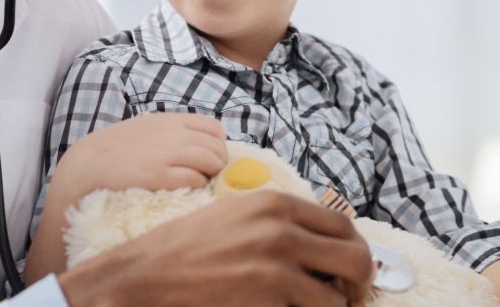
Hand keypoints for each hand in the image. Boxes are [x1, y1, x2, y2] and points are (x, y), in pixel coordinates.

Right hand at [25, 113, 226, 283]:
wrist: (88, 164)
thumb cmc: (117, 149)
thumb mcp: (146, 128)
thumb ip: (171, 132)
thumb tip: (200, 144)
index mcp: (169, 120)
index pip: (213, 127)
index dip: (219, 144)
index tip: (213, 157)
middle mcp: (171, 133)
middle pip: (216, 146)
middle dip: (219, 162)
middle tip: (212, 176)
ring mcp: (165, 153)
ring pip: (210, 161)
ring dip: (212, 175)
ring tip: (203, 183)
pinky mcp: (157, 175)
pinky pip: (193, 178)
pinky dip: (198, 184)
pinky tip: (189, 188)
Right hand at [57, 190, 375, 306]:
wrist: (142, 277)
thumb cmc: (183, 251)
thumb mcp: (235, 217)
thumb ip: (277, 222)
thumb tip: (319, 244)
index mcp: (274, 202)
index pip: (343, 225)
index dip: (354, 251)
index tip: (347, 270)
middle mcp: (281, 227)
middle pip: (356, 257)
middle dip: (358, 283)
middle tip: (345, 297)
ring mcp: (276, 263)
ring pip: (340, 296)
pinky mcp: (268, 295)